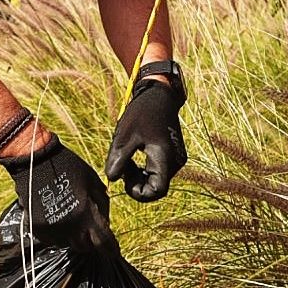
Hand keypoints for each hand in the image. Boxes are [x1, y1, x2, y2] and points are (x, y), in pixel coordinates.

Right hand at [0, 133, 113, 251]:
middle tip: (91, 232)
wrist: (36, 160)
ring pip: (68, 244)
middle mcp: (69, 227)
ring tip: (72, 222)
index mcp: (86, 214)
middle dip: (91, 242)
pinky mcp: (37, 228)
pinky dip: (58, 234)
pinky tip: (58, 220)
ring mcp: (51, 229)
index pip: (103, 243)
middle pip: (85, 247)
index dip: (111, 250)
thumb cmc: (69, 166)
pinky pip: (52, 239)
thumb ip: (102, 205)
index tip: (114, 252)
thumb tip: (105, 222)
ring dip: (74, 238)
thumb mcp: (93, 181)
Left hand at [105, 75, 186, 200]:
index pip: (157, 191)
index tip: (124, 178)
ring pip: (156, 178)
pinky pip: (158, 169)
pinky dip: (144, 168)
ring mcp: (176, 158)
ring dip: (139, 174)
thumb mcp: (124, 137)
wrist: (159, 95)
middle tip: (122, 165)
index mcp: (164, 158)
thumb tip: (112, 179)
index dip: (138, 192)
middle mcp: (175, 161)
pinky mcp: (173, 153)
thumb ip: (118, 161)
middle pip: (156, 187)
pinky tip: (133, 154)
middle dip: (136, 181)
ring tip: (126, 157)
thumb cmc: (141, 113)